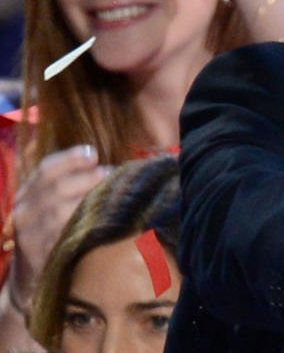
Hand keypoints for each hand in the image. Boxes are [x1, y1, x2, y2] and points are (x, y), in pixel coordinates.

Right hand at [10, 146, 108, 300]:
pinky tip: (100, 220)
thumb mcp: (51, 205)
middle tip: (110, 174)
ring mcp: (29, 235)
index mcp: (27, 194)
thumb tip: (106, 167)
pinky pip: (62, 237)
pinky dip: (83, 226)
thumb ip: (70, 184)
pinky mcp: (40, 255)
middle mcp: (24, 212)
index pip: (45, 169)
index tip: (93, 153)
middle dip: (86, 178)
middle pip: (56, 187)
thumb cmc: (51, 232)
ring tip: (110, 194)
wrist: (30, 278)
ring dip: (88, 200)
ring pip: (59, 211)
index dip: (70, 158)